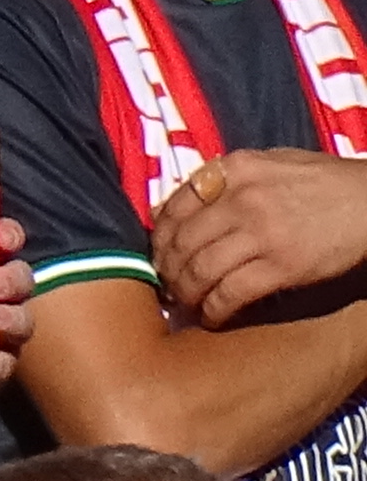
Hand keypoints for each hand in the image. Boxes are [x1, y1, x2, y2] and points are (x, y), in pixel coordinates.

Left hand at [159, 149, 366, 323]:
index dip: (159, 235)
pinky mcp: (283, 266)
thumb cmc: (324, 182)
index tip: (157, 252)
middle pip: (182, 240)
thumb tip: (180, 205)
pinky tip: (211, 317)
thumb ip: (226, 179)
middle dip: (166, 268)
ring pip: (199, 269)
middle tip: (164, 285)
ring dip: (185, 292)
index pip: (175, 204)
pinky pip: (232, 292)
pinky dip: (214, 309)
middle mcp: (240, 199)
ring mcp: (261, 233)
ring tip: (183, 303)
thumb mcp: (270, 162)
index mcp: (233, 169)